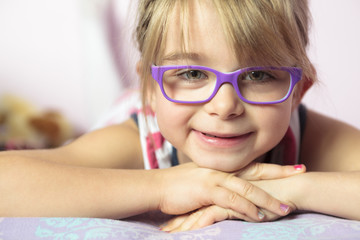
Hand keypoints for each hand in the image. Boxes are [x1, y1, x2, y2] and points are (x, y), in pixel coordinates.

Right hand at [159, 162, 304, 231]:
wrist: (158, 186)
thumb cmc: (179, 186)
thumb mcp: (202, 181)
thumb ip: (219, 182)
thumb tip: (234, 189)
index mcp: (223, 166)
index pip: (254, 165)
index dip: (274, 167)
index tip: (294, 167)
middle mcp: (222, 169)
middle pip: (257, 170)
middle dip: (280, 173)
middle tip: (302, 173)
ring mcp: (215, 178)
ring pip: (247, 187)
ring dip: (267, 198)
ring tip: (285, 209)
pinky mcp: (206, 190)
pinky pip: (231, 199)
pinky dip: (246, 208)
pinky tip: (258, 216)